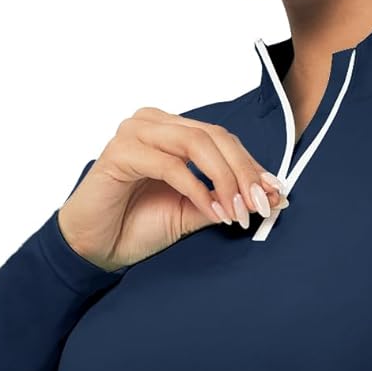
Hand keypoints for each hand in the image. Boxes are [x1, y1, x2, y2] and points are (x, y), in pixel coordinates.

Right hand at [56, 108, 288, 269]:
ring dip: (225, 180)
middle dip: (244, 173)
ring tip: (238, 212)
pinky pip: (170, 166)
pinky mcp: (121, 153)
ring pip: (196, 144)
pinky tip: (212, 213)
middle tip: (261, 205)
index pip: (222, 138)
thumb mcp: (192, 213)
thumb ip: (225, 200)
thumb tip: (269, 198)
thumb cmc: (137, 226)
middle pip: (215, 137)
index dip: (252, 165)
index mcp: (171, 130)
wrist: (95, 248)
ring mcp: (135, 133)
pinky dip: (197, 190)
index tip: (276, 194)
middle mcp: (153, 123)